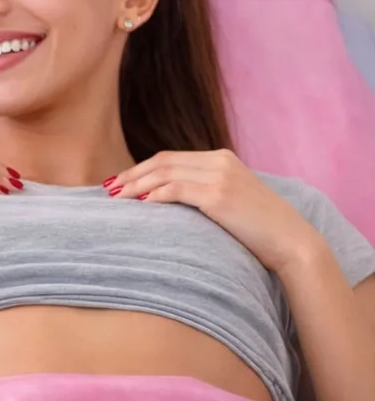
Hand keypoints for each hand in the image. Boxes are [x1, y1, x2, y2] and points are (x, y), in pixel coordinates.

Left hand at [108, 149, 319, 273]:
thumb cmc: (259, 229)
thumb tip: (165, 200)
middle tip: (108, 188)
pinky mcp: (219, 195)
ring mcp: (220, 176)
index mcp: (221, 158)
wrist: (292, 242)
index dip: (141, 169)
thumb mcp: (231, 201)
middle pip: (162, 162)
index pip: (170, 158)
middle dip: (132, 174)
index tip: (120, 182)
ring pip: (165, 174)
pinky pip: (176, 190)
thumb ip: (203, 192)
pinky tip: (140, 205)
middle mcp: (219, 161)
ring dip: (136, 185)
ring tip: (116, 198)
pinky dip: (154, 195)